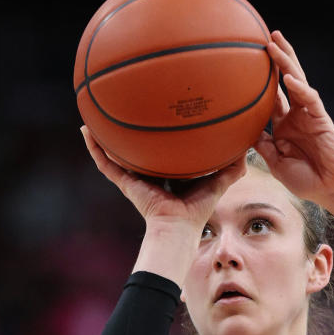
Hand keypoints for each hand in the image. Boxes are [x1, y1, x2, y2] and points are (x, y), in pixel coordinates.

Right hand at [82, 126, 245, 231]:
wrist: (178, 228)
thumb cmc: (197, 210)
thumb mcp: (217, 183)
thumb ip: (233, 168)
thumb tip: (248, 148)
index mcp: (167, 172)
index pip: (161, 150)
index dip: (158, 135)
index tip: (156, 114)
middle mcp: (148, 173)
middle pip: (135, 149)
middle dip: (128, 132)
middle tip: (122, 107)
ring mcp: (133, 177)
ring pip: (114, 153)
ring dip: (103, 135)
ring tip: (93, 115)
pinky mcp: (124, 182)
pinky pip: (106, 163)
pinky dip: (95, 148)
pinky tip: (86, 131)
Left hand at [254, 31, 333, 233]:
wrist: (332, 190)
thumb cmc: (306, 180)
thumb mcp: (276, 163)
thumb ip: (263, 146)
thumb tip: (243, 132)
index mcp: (284, 125)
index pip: (270, 97)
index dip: (260, 81)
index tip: (245, 64)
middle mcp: (297, 115)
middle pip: (285, 80)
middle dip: (277, 57)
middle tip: (265, 36)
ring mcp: (309, 115)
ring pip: (297, 81)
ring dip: (286, 61)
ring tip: (274, 43)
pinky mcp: (322, 120)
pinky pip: (310, 100)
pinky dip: (300, 88)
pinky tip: (289, 78)